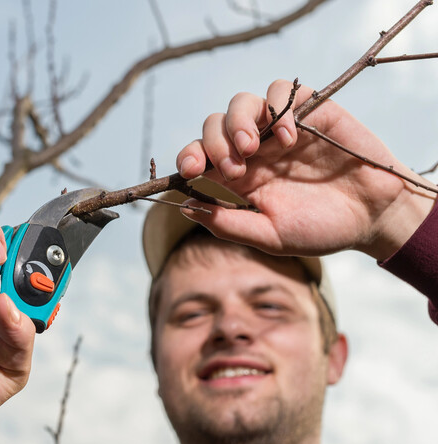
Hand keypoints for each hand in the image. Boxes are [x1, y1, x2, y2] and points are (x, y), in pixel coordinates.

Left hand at [176, 79, 433, 260]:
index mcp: (237, 177)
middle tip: (233, 168)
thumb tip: (186, 207)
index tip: (190, 171)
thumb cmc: (318, 230)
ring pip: (241, 103)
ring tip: (251, 148)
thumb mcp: (269, 236)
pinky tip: (287, 138)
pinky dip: (278, 108)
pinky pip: (282, 92)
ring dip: (238, 122)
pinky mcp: (310, 111)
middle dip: (214, 144)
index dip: (188, 158)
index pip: (199, 156)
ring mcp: (279, 128)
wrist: (371, 218)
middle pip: (214, 126)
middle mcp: (253, 149)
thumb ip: (229, 224)